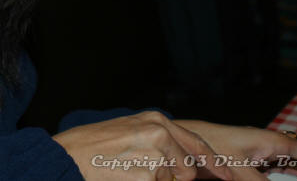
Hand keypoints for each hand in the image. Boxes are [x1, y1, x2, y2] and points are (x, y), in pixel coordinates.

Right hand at [52, 111, 232, 179]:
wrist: (69, 157)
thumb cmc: (92, 145)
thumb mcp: (129, 130)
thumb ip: (158, 138)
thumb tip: (182, 159)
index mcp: (156, 121)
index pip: (196, 143)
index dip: (215, 163)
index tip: (228, 176)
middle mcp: (159, 135)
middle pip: (188, 169)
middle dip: (177, 177)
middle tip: (147, 172)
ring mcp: (155, 157)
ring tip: (128, 171)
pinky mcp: (147, 177)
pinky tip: (124, 177)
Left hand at [176, 120, 296, 180]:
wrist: (185, 139)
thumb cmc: (209, 148)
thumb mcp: (239, 173)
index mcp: (272, 141)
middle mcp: (271, 141)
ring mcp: (263, 146)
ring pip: (295, 155)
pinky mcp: (253, 153)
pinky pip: (280, 160)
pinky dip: (291, 171)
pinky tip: (292, 179)